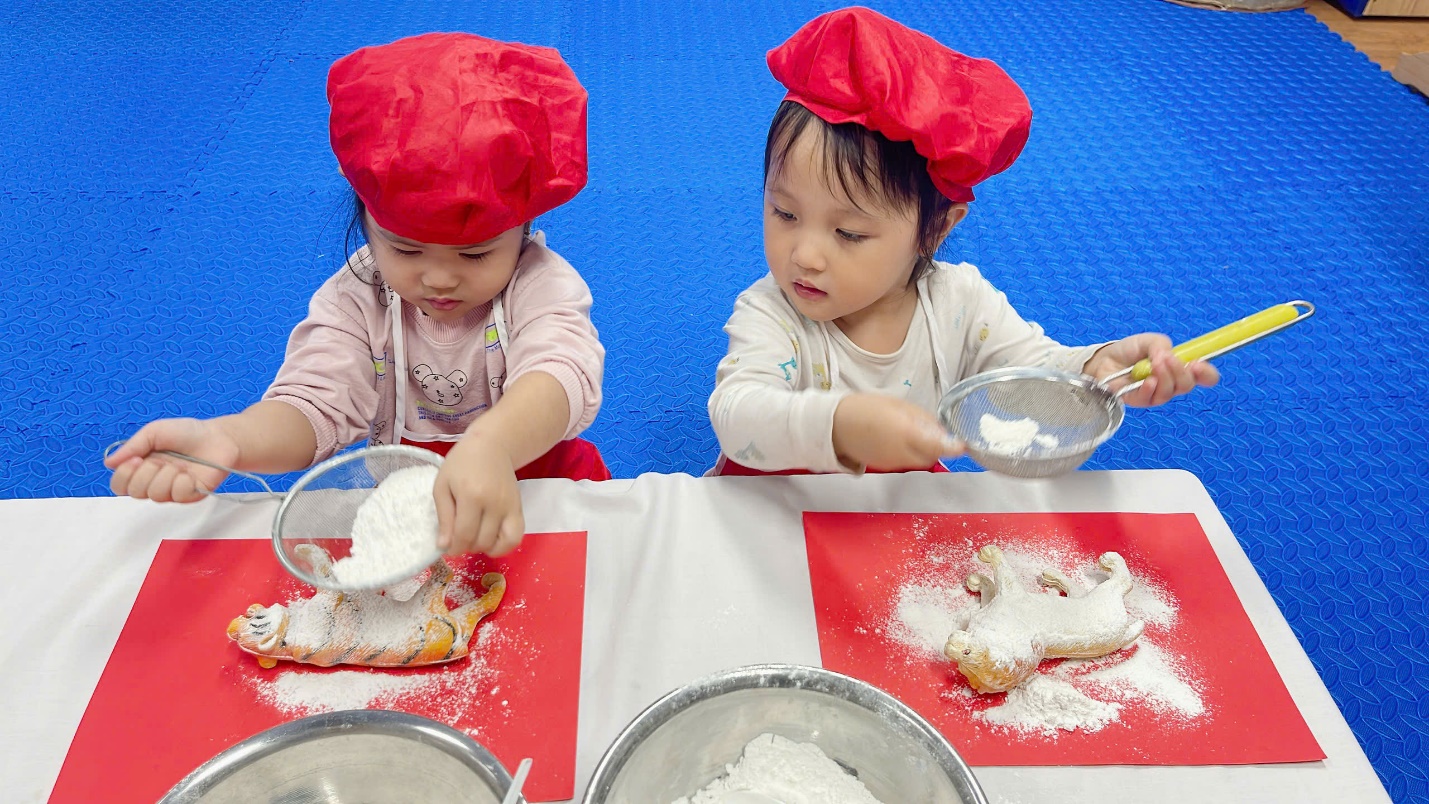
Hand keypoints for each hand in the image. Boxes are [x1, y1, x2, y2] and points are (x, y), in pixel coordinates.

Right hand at [103, 418, 240, 502]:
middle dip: (145, 473)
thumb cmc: (187, 433)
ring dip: (166, 476)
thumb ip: (132, 446)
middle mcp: (154, 481)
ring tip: (179, 465)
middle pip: (134, 492)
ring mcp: (172, 490)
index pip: (120, 485)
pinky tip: (190, 473)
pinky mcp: (191, 496)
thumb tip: (109, 462)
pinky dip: (183, 482)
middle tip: (160, 460)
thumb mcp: (154, 432)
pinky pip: (178, 496)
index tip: (136, 459)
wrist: (218, 437)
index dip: (124, 475)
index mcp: (142, 467)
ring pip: (156, 495)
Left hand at [434, 433, 523, 556]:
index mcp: (471, 496)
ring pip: (499, 544)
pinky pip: (516, 538)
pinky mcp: (519, 509)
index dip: (454, 548)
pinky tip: (491, 541)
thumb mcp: (442, 485)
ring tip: (474, 537)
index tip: (447, 547)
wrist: (492, 446)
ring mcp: (510, 507)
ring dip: (483, 548)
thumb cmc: (462, 463)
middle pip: (481, 542)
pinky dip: (504, 546)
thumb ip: (443, 517)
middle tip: (458, 537)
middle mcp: (494, 504)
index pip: (464, 535)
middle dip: (466, 547)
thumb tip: (444, 546)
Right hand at [832, 393, 963, 471]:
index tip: (962, 445)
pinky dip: (910, 454)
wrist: (835, 425)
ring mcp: (894, 463)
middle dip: (938, 447)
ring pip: (920, 461)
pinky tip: (899, 440)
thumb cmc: (865, 408)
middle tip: (933, 432)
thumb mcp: (898, 405)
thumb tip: (942, 431)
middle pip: (932, 456)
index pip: (939, 446)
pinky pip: (906, 462)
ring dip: (924, 450)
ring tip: (911, 433)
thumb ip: (923, 419)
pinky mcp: (886, 467)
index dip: (954, 448)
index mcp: (906, 432)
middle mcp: (902, 452)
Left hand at [1083, 333, 1218, 407]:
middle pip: (1186, 386)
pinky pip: (1150, 399)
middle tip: (1168, 359)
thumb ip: (1161, 345)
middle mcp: (1169, 383)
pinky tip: (1148, 380)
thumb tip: (1167, 356)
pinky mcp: (1138, 401)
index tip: (1199, 364)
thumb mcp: (1148, 341)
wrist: (1103, 359)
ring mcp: (1154, 394)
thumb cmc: (1128, 351)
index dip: (1207, 374)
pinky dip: (1150, 388)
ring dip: (1164, 377)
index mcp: (1177, 368)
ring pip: (1169, 392)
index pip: (1203, 377)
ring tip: (1154, 363)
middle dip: (1181, 372)